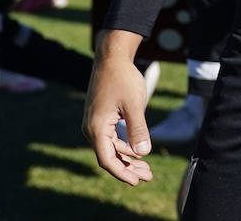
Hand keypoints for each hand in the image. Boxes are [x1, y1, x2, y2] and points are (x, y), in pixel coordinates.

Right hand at [82, 34, 153, 185]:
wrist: (111, 58)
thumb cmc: (123, 79)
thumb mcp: (134, 104)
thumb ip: (138, 129)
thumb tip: (143, 153)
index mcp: (96, 129)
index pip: (107, 160)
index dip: (122, 172)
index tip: (138, 181)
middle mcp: (91, 129)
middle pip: (110, 156)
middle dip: (129, 168)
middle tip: (149, 176)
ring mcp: (95, 124)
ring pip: (111, 148)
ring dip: (128, 158)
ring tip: (147, 168)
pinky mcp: (101, 118)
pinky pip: (112, 138)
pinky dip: (124, 146)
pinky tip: (138, 151)